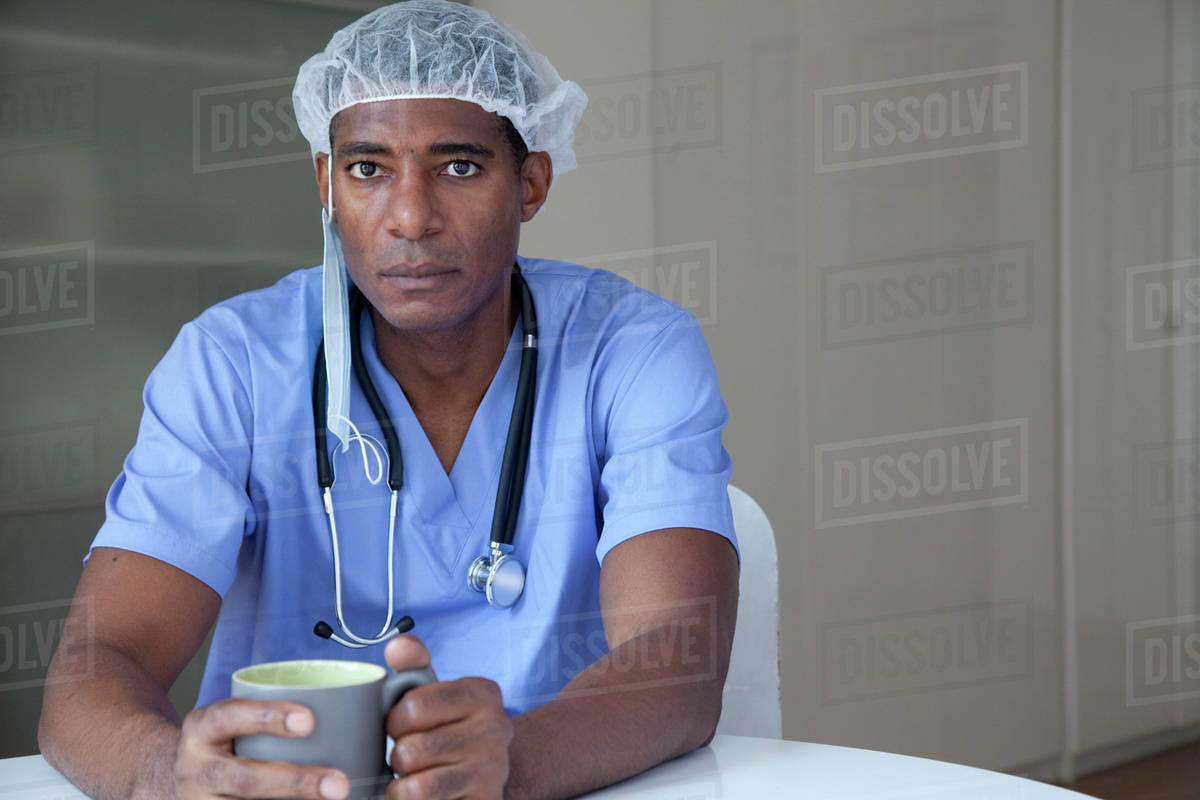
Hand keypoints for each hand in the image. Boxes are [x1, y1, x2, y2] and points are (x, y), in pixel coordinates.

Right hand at [173, 698, 350, 798]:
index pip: (229, 717)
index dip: (268, 717)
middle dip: (295, 782)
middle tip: (339, 784)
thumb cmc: (225, 743)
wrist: (181, 779)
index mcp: (201, 729)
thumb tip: (349, 708)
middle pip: (244, 779)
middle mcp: (194, 768)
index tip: (310, 721)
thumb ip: (271, 717)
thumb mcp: (231, 721)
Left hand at [384, 635, 512, 798]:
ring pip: (417, 788)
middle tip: (410, 756)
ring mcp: (494, 770)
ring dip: (402, 787)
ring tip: (413, 778)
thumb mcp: (437, 691)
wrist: (490, 769)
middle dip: (399, 757)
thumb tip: (398, 646)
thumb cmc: (452, 727)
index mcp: (482, 693)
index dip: (394, 720)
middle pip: (410, 750)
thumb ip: (414, 665)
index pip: (413, 706)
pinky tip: (422, 797)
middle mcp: (495, 729)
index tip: (401, 726)